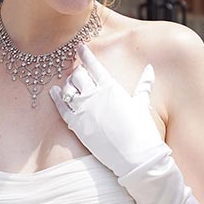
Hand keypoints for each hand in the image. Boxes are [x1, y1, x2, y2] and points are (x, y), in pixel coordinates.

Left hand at [49, 43, 170, 177]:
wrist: (135, 156)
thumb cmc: (142, 130)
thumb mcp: (142, 103)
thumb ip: (145, 84)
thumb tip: (150, 68)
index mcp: (111, 87)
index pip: (94, 65)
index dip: (85, 54)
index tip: (79, 46)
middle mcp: (95, 95)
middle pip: (78, 75)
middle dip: (77, 72)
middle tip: (78, 72)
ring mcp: (84, 109)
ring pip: (68, 89)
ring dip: (68, 84)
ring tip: (69, 83)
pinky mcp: (77, 125)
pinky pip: (62, 108)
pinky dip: (56, 98)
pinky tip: (53, 92)